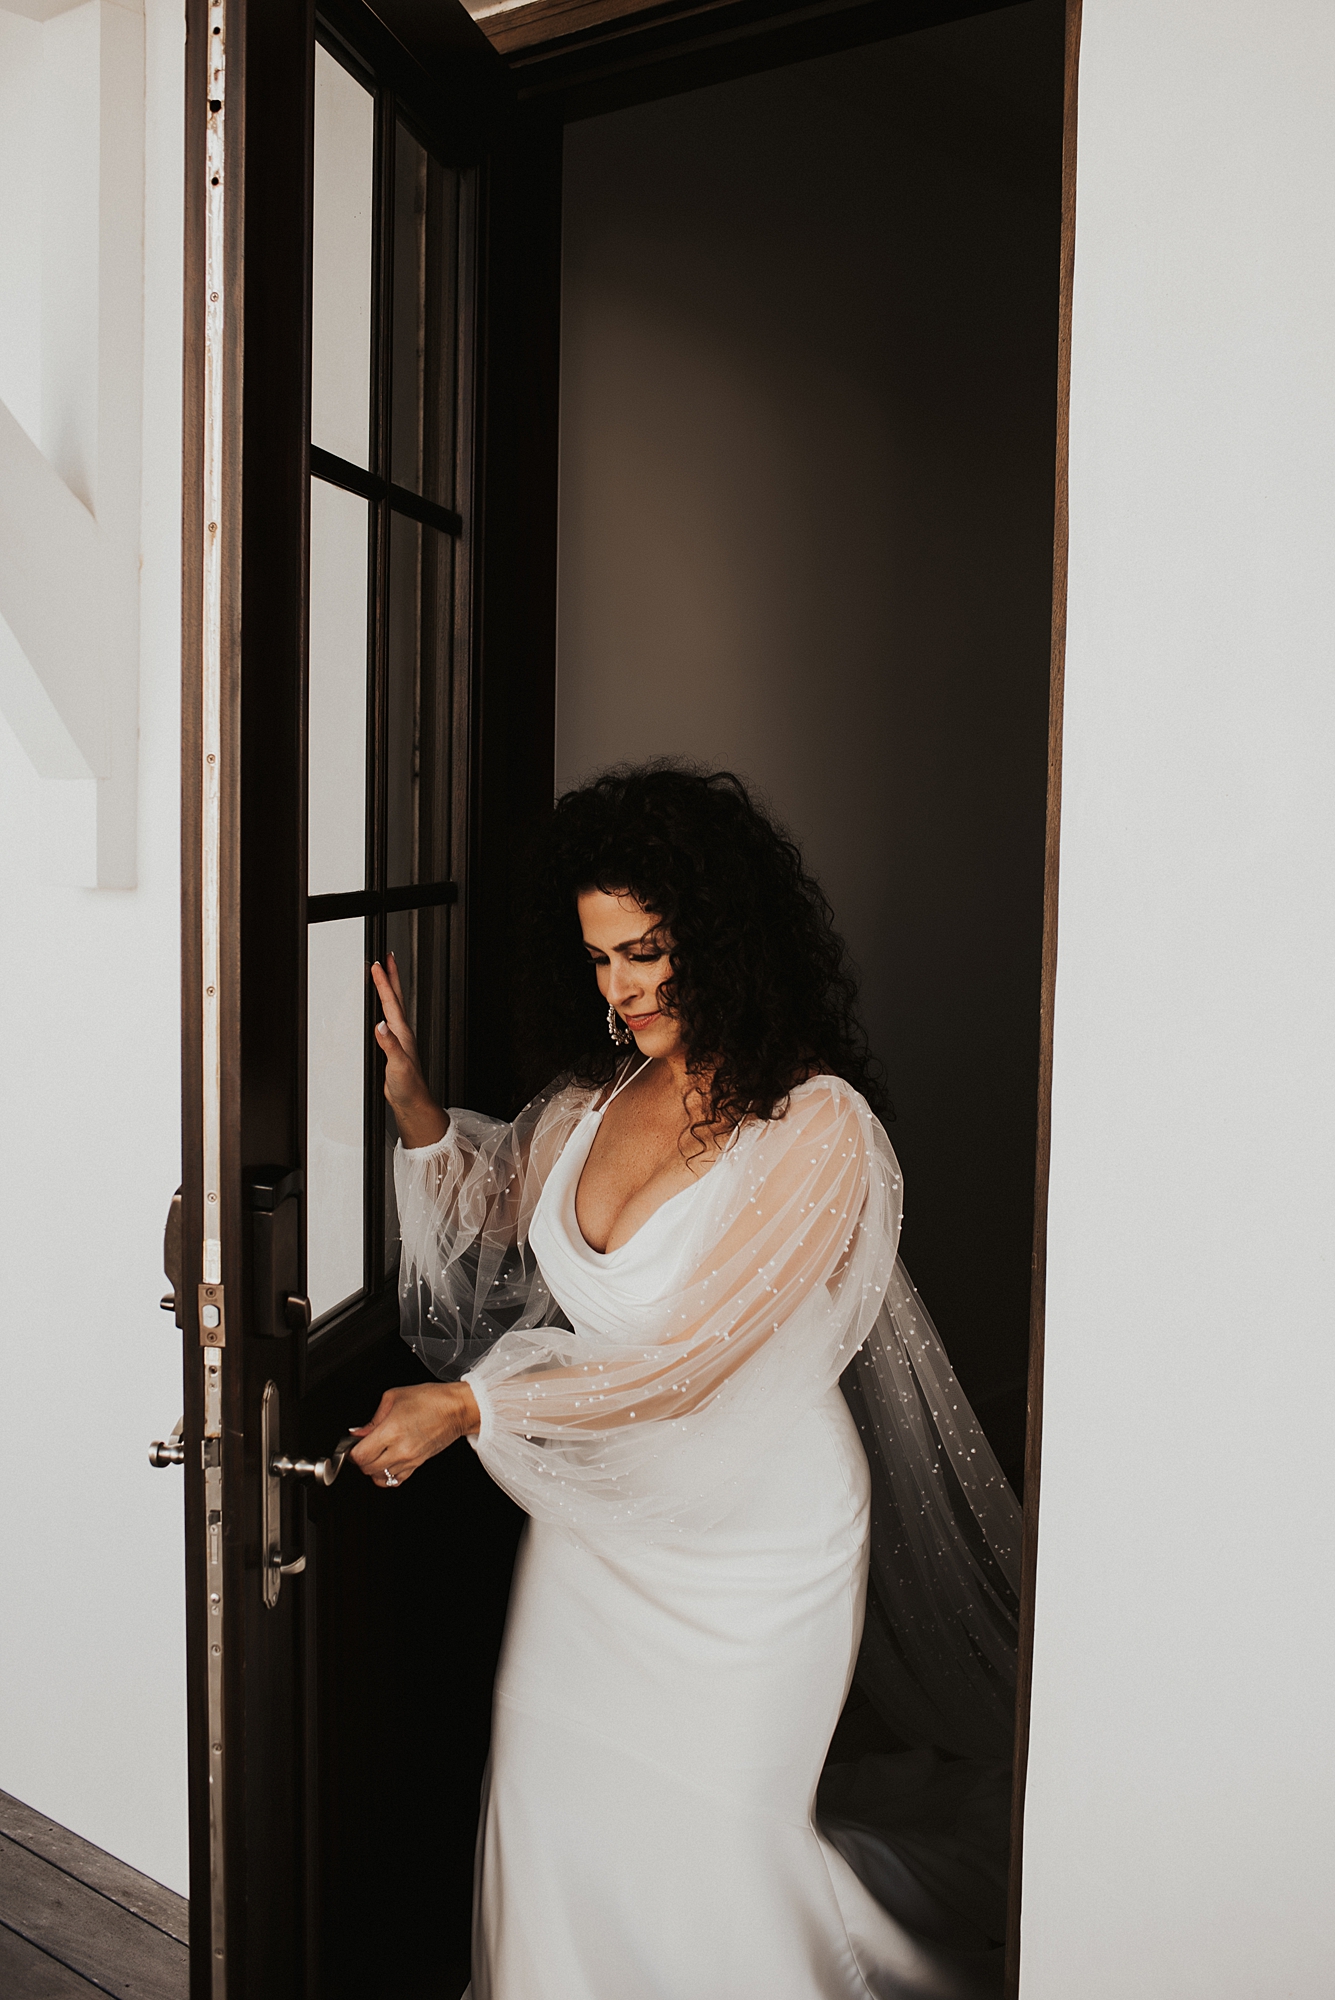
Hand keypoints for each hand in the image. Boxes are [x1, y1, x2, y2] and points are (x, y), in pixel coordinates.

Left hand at [349, 1382, 479, 1487]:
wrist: (456, 1409)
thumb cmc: (430, 1399)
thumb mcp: (394, 1397)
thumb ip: (372, 1419)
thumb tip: (357, 1433)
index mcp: (392, 1430)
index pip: (360, 1455)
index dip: (351, 1451)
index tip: (353, 1444)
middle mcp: (400, 1449)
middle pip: (367, 1469)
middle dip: (360, 1459)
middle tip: (363, 1446)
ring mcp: (410, 1460)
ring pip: (379, 1478)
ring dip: (373, 1468)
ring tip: (376, 1454)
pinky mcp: (417, 1465)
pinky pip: (395, 1481)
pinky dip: (386, 1475)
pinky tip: (387, 1462)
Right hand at [371, 953, 447, 1147]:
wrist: (412, 1101)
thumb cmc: (408, 1086)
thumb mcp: (397, 1064)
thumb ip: (389, 1045)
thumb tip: (381, 1025)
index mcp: (402, 1033)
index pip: (391, 1002)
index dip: (384, 982)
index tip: (378, 964)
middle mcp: (402, 1032)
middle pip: (396, 998)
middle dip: (391, 977)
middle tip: (387, 957)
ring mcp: (399, 1039)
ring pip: (393, 1007)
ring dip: (389, 989)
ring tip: (385, 975)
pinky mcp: (393, 1047)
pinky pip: (388, 1019)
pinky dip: (383, 1008)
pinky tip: (379, 1010)